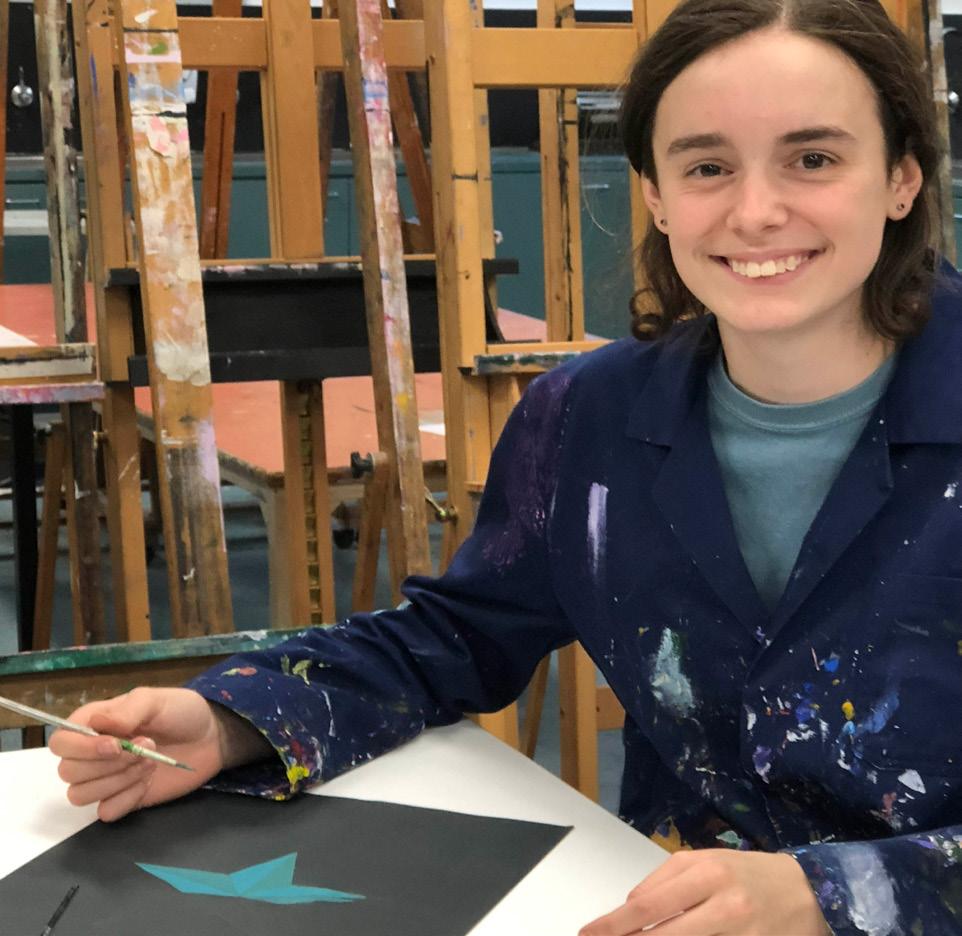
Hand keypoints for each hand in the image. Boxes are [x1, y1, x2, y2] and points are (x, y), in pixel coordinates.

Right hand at [49, 687, 269, 821]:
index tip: (116, 745)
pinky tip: (148, 783)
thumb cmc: (181, 712)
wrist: (211, 738)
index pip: (60, 742)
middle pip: (68, 772)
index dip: (81, 748)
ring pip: (81, 795)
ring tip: (150, 762)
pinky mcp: (123, 800)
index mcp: (94, 724)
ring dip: (118, 780)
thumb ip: (127, 711)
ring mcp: (106, 779)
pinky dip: (126, 799)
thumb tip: (97, 724)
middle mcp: (93, 753)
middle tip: (146, 747)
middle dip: (109, 764)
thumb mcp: (156, 700)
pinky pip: (106, 812)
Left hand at [579, 849, 828, 934]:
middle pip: (663, 934)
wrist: (813, 892)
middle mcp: (724, 903)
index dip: (614, 924)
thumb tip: (630, 909)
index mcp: (706, 871)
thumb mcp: (707, 861)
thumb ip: (667, 882)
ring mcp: (742, 933)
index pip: (648, 903)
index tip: (588, 934)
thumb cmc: (749, 874)